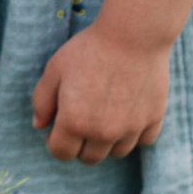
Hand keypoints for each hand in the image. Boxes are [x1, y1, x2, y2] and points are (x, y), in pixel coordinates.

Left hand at [30, 26, 169, 163]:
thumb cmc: (89, 50)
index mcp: (74, 123)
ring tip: (104, 115)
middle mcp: (103, 133)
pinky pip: (143, 141)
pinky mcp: (153, 120)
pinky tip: (127, 113)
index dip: (54, 142)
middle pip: (89, 158)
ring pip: (116, 152)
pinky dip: (134, 133)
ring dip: (107, 142)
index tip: (57, 129)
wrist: (133, 35)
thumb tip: (39, 125)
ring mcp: (131, 129)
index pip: (61, 153)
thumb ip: (42, 101)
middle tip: (80, 120)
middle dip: (80, 144)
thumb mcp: (54, 70)